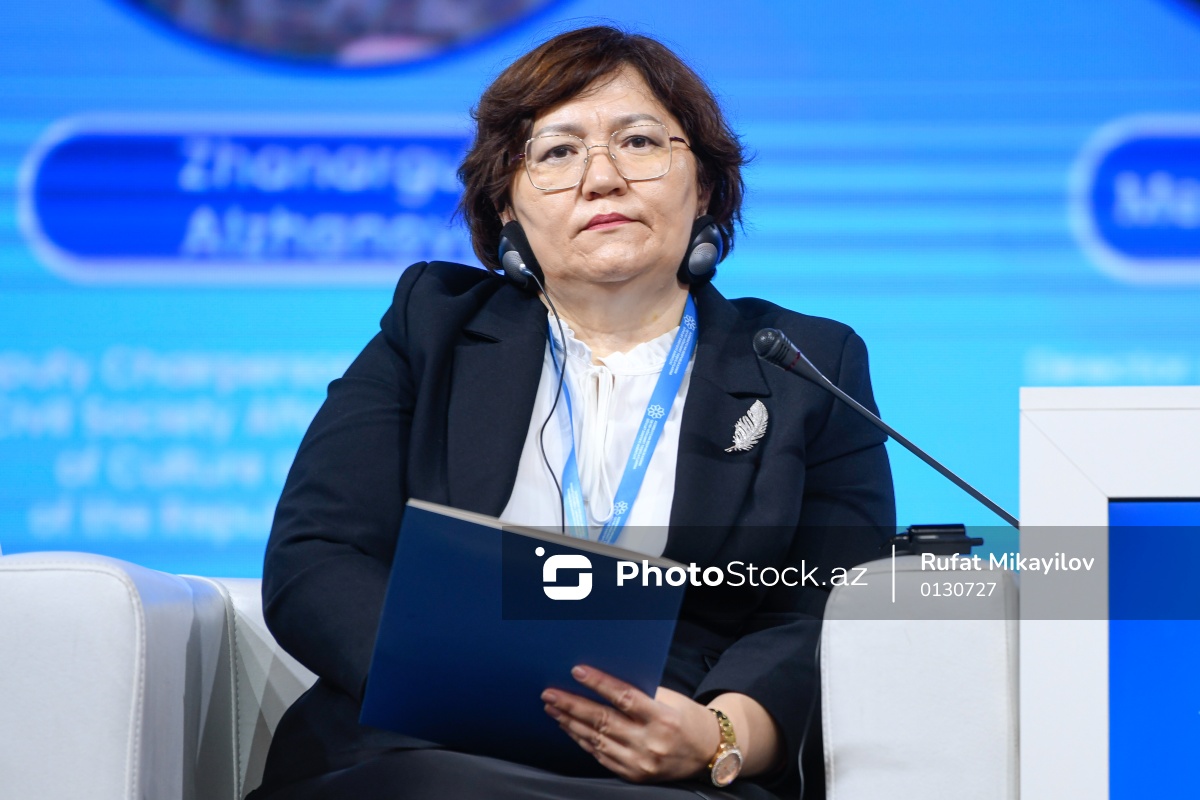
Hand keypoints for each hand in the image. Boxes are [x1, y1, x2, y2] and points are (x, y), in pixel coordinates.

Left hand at [541, 665, 719, 782]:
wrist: (708, 752)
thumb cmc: (687, 717)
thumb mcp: (670, 699)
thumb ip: (640, 692)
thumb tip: (603, 680)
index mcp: (663, 718)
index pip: (624, 698)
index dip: (599, 684)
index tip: (577, 671)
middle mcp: (651, 743)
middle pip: (603, 721)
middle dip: (572, 706)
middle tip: (550, 693)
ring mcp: (641, 763)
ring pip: (597, 740)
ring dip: (571, 723)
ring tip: (554, 709)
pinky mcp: (634, 775)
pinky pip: (601, 756)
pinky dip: (583, 740)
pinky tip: (570, 728)